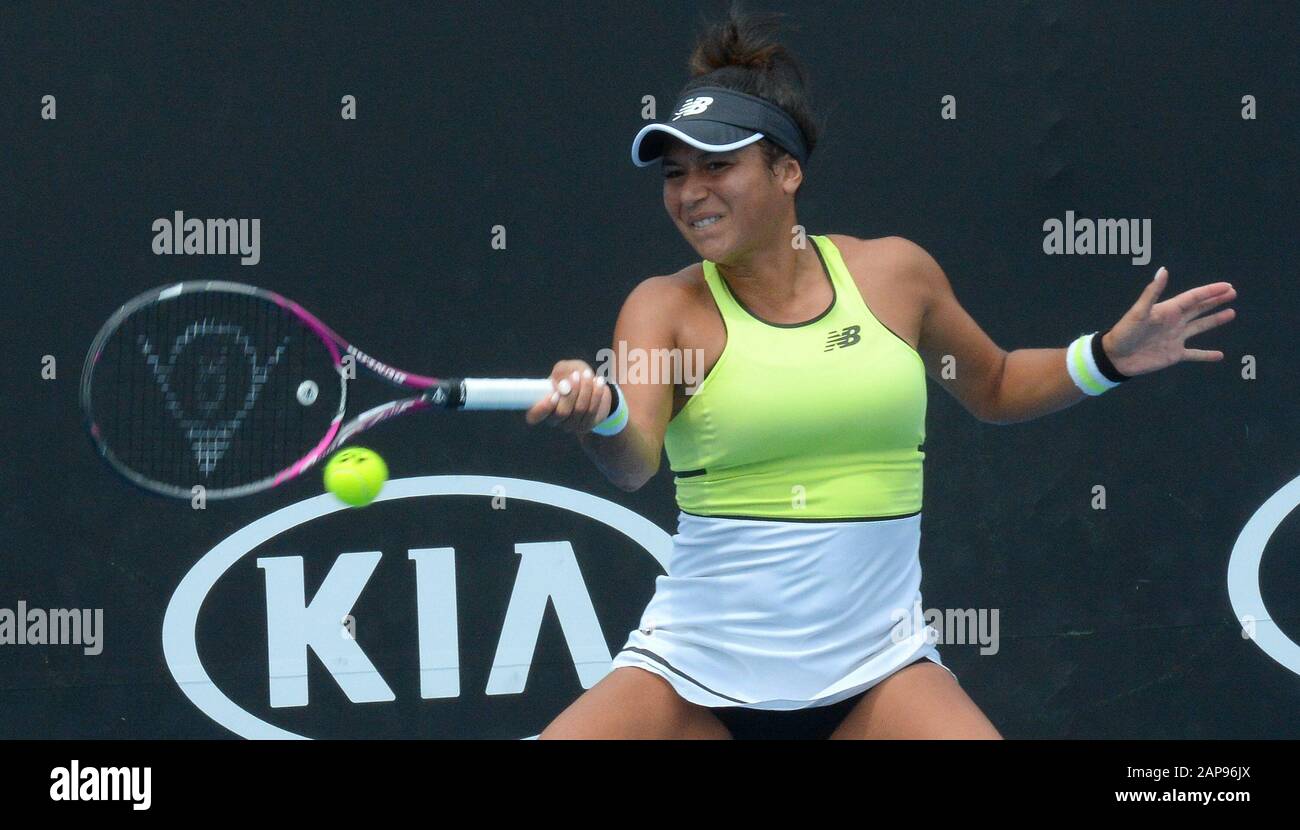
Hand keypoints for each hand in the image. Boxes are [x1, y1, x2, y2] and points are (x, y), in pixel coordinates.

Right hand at [525, 360, 612, 433]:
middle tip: (576, 375)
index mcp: (542, 406)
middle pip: (561, 412)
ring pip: (579, 410)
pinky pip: (592, 411)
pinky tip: (599, 382)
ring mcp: (570, 425)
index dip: (542, 408)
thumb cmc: (573, 375)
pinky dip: (596, 394)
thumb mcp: (566, 368)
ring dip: (585, 389)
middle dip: (571, 392)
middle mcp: (555, 419)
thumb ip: (560, 373)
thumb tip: (561, 386)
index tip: (554, 394)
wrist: (594, 384)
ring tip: (588, 374)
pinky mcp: (586, 425)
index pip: (534, 416)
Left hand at [1101, 267, 1236, 376]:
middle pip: (1199, 308)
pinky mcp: (1174, 354)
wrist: (1114, 358)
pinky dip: (1206, 355)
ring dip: (1215, 320)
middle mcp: (1174, 322)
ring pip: (1200, 327)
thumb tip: (1163, 270)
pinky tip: (1219, 355)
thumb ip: (1152, 293)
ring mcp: (1175, 338)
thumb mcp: (1138, 312)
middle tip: (1232, 292)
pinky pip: (1194, 354)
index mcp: (1168, 310)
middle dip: (1215, 300)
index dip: (1210, 291)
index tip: (1228, 286)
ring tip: (1231, 313)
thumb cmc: (1124, 332)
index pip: (1194, 297)